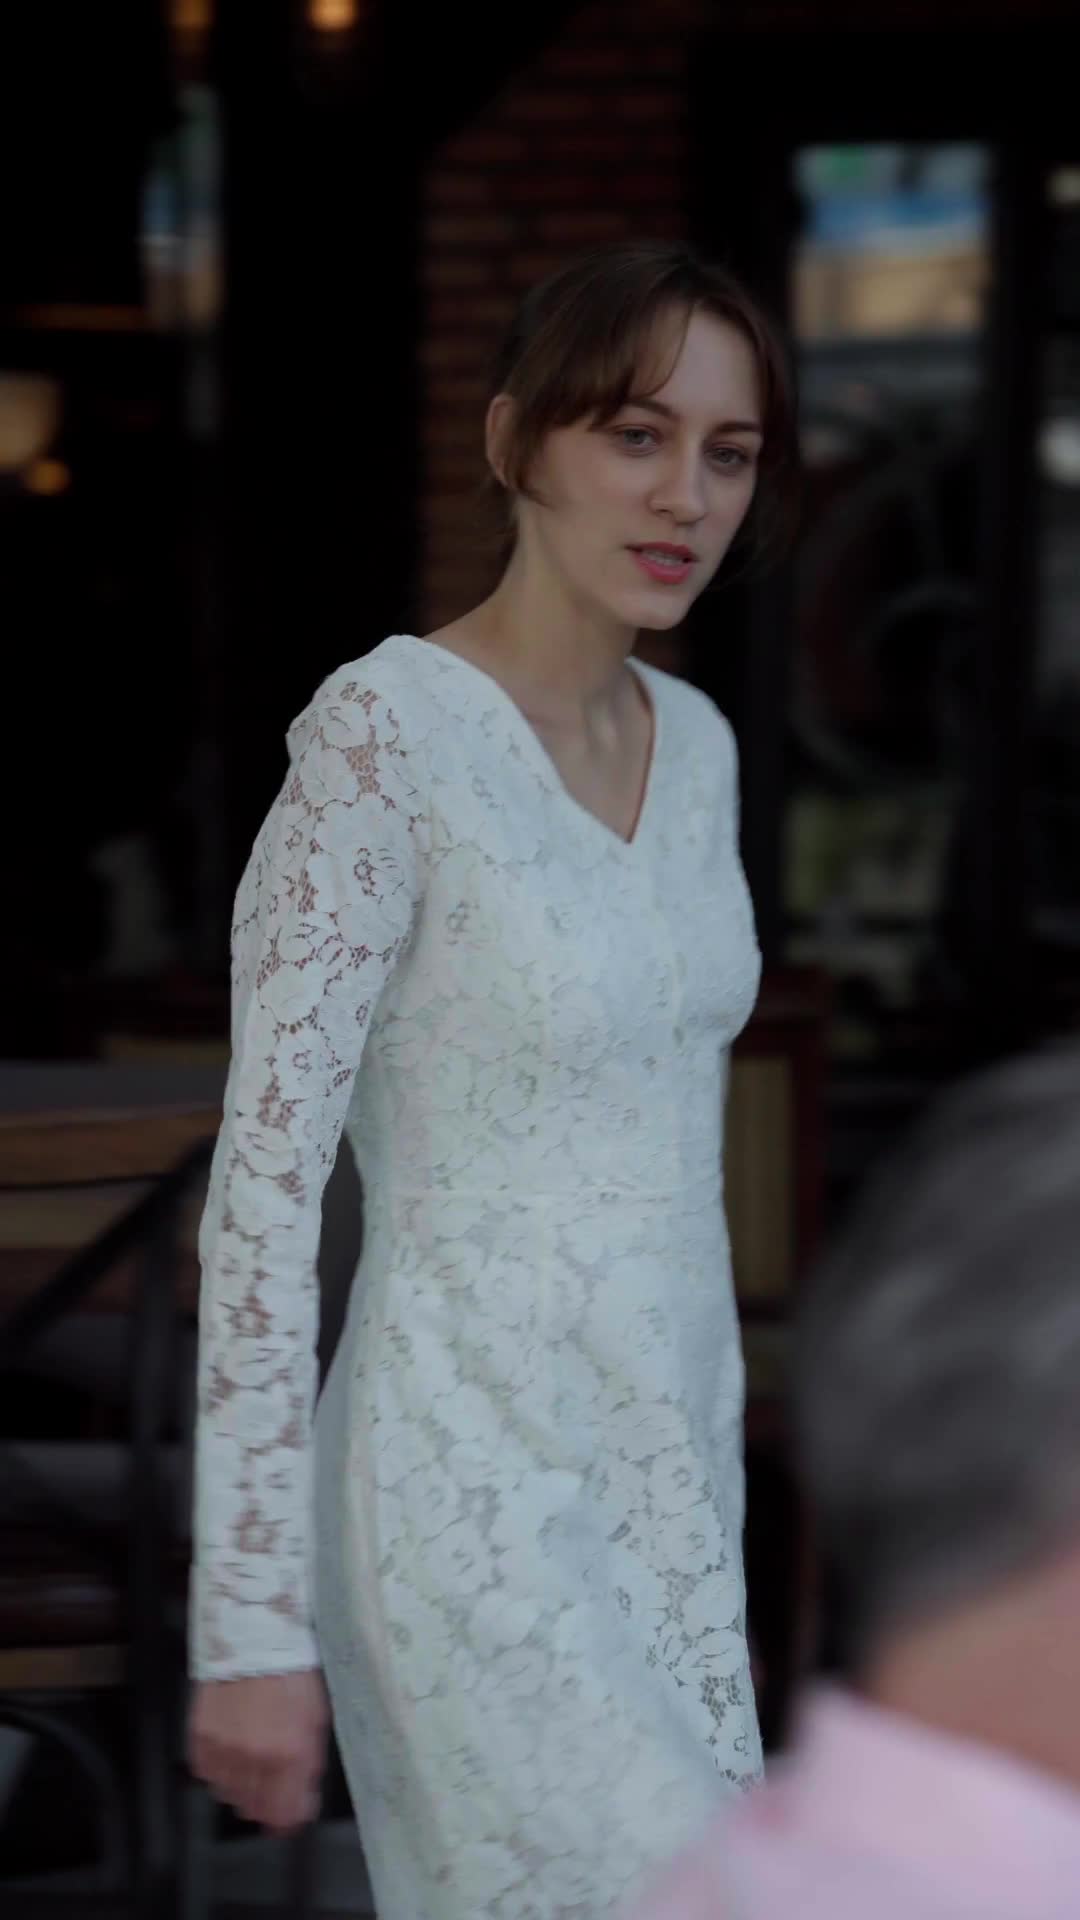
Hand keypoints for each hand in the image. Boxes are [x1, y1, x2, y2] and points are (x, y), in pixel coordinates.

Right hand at [188, 1669, 328, 1832]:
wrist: (254, 1635)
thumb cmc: (293, 1674)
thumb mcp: (315, 1718)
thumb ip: (307, 1766)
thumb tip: (299, 1805)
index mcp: (290, 1755)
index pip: (284, 1815)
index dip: (288, 1819)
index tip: (291, 1813)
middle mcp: (254, 1760)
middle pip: (254, 1809)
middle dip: (267, 1800)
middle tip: (273, 1779)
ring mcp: (223, 1751)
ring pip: (228, 1794)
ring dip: (241, 1784)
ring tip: (251, 1755)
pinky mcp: (199, 1738)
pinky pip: (206, 1774)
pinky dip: (218, 1768)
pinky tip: (230, 1745)